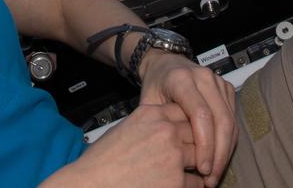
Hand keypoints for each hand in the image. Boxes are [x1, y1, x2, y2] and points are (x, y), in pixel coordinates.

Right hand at [41, 103, 203, 187]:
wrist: (91, 183)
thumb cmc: (103, 160)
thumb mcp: (126, 127)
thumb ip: (151, 124)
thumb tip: (169, 128)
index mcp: (152, 113)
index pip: (185, 112)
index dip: (187, 126)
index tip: (187, 136)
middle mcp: (165, 130)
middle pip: (196, 133)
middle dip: (196, 146)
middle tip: (193, 157)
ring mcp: (173, 155)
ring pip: (201, 157)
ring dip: (196, 166)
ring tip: (189, 172)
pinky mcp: (176, 180)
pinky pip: (197, 182)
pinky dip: (192, 186)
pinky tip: (177, 185)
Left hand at [137, 52, 237, 186]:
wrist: (164, 64)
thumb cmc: (155, 86)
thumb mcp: (148, 103)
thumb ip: (160, 125)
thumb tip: (171, 158)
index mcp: (181, 79)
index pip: (201, 114)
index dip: (205, 144)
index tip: (202, 169)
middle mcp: (203, 77)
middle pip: (221, 120)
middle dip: (219, 154)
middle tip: (211, 179)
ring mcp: (217, 81)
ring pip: (231, 121)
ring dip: (226, 151)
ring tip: (215, 174)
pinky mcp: (226, 88)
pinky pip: (233, 118)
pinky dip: (228, 141)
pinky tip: (219, 158)